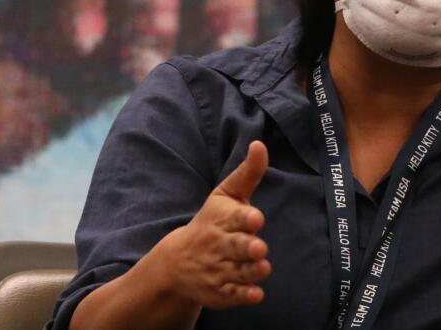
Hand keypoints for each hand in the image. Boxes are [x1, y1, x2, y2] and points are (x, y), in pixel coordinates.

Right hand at [160, 140, 271, 308]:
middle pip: (235, 246)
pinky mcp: (220, 292)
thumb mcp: (226, 195)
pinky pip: (233, 295)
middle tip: (259, 247)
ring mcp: (218, 269)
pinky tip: (256, 294)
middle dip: (247, 247)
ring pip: (237, 272)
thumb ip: (248, 173)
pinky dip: (243, 296)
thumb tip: (260, 144)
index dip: (245, 218)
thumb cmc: (212, 221)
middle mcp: (219, 244)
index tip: (256, 218)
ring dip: (250, 271)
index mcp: (222, 218)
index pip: (235, 217)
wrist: (177, 261)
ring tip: (263, 267)